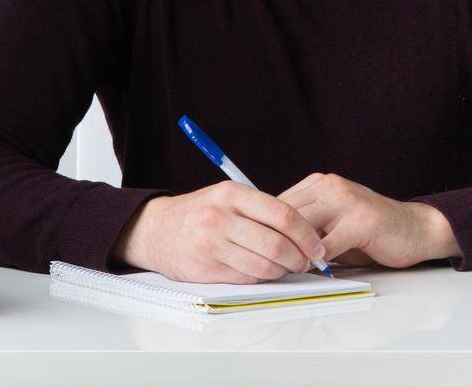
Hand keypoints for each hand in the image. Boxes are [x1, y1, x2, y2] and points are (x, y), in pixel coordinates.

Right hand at [111, 181, 327, 283]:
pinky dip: (263, 278)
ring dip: (283, 271)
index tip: (317, 245)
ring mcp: (211, 245)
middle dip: (300, 257)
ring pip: (264, 265)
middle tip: (307, 261)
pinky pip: (247, 278)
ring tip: (288, 267)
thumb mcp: (226, 197)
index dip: (306, 234)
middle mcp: (220, 218)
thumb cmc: (199, 212)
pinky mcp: (206, 268)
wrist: (154, 229)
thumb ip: (260, 209)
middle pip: (276, 243)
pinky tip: (266, 272)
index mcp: (231, 194)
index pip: (282, 214)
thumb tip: (302, 232)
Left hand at [278, 173, 459, 268]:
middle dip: (274, 241)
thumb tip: (271, 245)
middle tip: (266, 264)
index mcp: (319, 183)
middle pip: (285, 213)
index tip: (257, 248)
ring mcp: (346, 201)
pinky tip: (314, 269)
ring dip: (292, 251)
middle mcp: (329, 186)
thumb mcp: (332, 222)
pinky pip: (326, 244)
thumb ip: (306, 227)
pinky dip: (315, 260)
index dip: (266, 227)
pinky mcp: (360, 221)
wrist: (415, 229)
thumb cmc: (371, 230)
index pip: (278, 203)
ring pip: (302, 227)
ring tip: (286, 269)